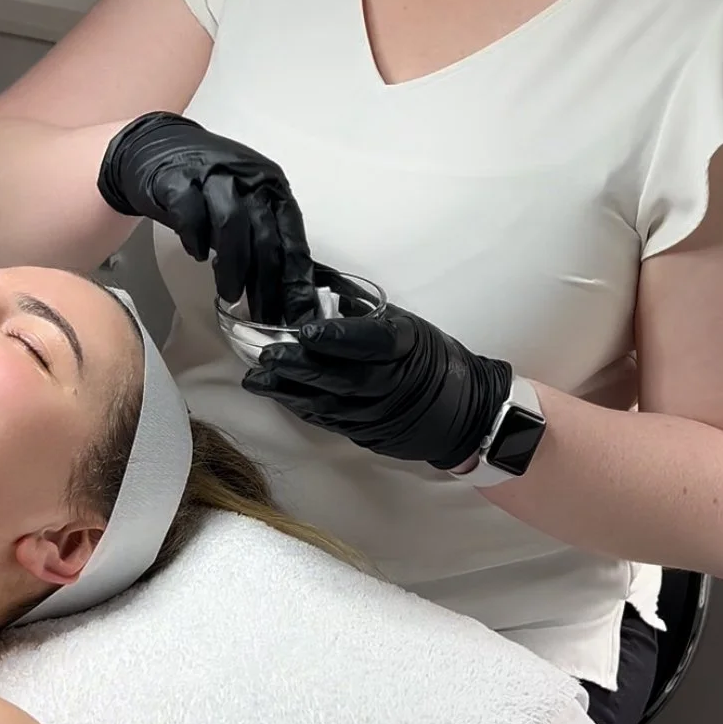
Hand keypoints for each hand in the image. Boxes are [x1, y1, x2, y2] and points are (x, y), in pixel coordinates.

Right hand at [98, 112, 317, 325]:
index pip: (292, 235)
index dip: (296, 277)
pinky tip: (197, 255)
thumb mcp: (243, 202)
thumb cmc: (205, 183)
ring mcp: (212, 175)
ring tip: (231, 295)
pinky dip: (196, 239)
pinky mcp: (177, 180)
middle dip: (267, 283)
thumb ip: (263, 235)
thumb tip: (285, 288)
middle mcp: (246, 177)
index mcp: (271, 185)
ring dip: (234, 266)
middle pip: (265, 235)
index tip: (298, 311)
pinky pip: (190, 214)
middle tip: (265, 316)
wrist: (155, 147)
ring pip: (232, 225)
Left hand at [242, 298, 511, 470]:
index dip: (337, 337)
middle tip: (266, 354)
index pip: (371, 343)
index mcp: (407, 348)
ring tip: (257, 379)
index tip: (305, 330)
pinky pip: (330, 421)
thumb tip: (317, 289)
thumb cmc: (432, 359)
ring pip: (329, 404)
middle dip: (300, 366)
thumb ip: (364, 314)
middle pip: (342, 377)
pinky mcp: (368, 434)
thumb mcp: (407, 326)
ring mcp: (380, 415)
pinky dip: (302, 407)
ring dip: (289, 391)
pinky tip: (279, 396)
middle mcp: (393, 384)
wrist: (465, 413)